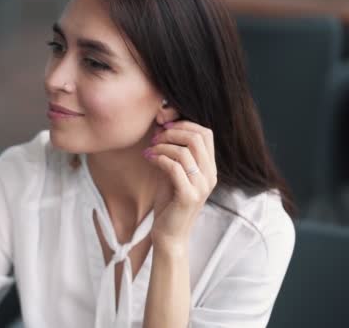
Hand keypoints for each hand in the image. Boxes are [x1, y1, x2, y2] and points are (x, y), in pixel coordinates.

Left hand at [142, 120, 217, 247]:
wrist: (169, 235)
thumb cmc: (169, 204)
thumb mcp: (173, 174)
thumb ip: (172, 154)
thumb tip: (161, 128)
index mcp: (210, 169)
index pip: (206, 134)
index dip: (184, 124)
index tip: (164, 126)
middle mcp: (210, 176)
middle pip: (197, 138)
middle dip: (172, 132)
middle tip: (155, 137)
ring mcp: (201, 187)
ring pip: (185, 151)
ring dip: (163, 145)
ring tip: (149, 149)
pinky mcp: (189, 197)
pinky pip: (174, 168)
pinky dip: (159, 159)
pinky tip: (149, 159)